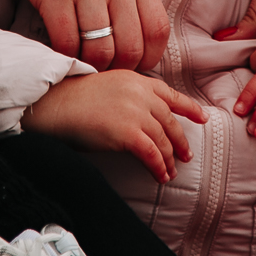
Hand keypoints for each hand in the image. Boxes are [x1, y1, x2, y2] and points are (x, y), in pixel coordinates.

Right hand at [3, 0, 169, 70]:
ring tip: (83, 62)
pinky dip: (65, 55)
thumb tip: (137, 36)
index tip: (133, 66)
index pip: (158, 29)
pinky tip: (60, 50)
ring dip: (92, 66)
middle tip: (104, 70)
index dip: (149, 59)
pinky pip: (66, 42)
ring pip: (101, 51)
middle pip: (131, 47)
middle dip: (118, 68)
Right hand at [24, 71, 207, 183]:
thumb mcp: (108, 86)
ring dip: (169, 159)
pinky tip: (160, 176)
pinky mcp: (128, 133)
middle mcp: (140, 93)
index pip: (169, 93)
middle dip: (180, 140)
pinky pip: (152, 154)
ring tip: (171, 171)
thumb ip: (130, 96)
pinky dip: (159, 167)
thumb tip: (145, 119)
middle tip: (185, 154)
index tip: (202, 117)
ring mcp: (136, 112)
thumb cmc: (73, 99)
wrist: (54, 104)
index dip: (188, 107)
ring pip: (163, 139)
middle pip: (169, 120)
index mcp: (136, 79)